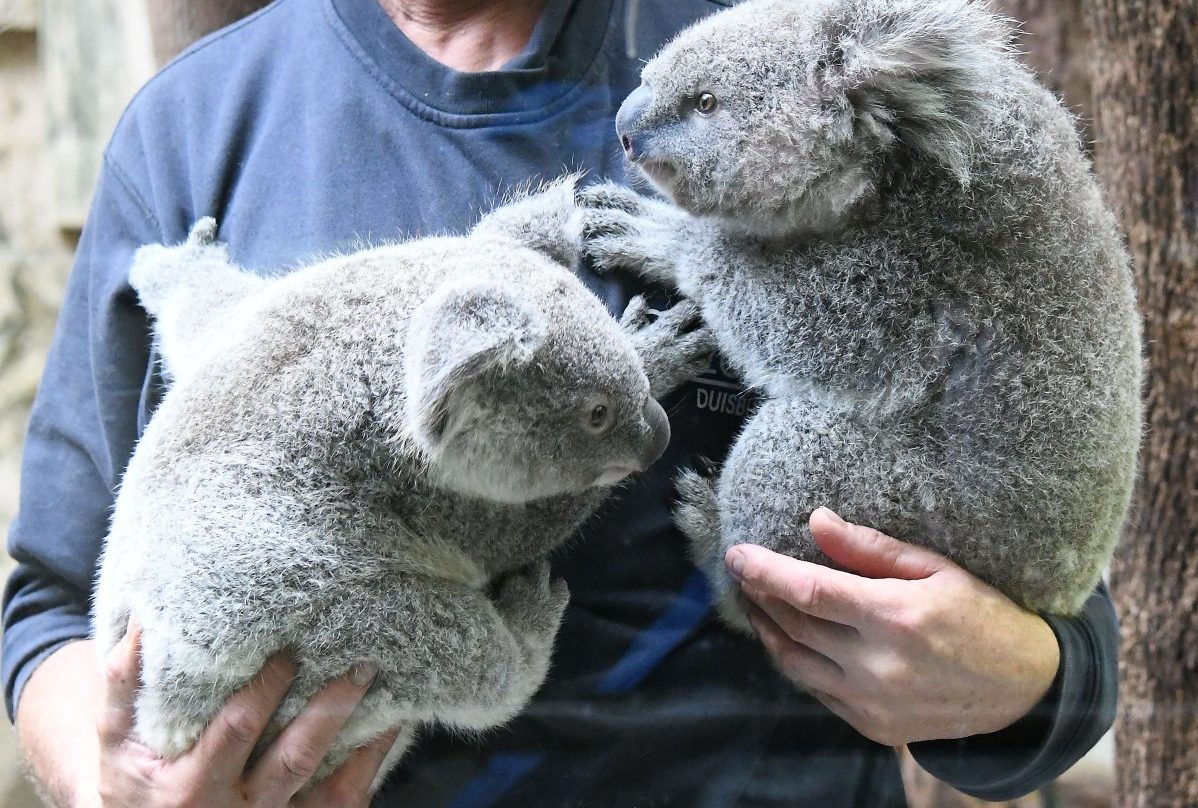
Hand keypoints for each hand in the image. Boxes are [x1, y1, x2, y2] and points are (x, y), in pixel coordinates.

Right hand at [89, 623, 398, 806]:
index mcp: (192, 785)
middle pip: (294, 758)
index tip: (289, 650)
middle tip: (358, 664)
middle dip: (329, 709)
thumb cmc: (132, 777)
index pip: (237, 730)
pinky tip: (390, 725)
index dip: (266, 690)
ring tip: (386, 691)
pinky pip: (344, 801)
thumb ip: (126, 681)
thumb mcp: (116, 737)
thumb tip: (146, 617)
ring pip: (330, 787)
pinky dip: (371, 763)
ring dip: (364, 739)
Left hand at [726, 508, 1060, 744]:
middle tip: (742, 572)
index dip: (765, 571)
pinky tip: (789, 639)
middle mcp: (880, 665)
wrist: (1027, 689)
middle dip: (761, 595)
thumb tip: (816, 522)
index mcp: (897, 616)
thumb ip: (870, 548)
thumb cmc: (984, 615)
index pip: (809, 590)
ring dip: (768, 631)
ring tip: (754, 603)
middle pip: (795, 625)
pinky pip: (818, 691)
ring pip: (797, 663)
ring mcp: (874, 703)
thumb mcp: (937, 568)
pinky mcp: (874, 727)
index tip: (736, 554)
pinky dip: (796, 662)